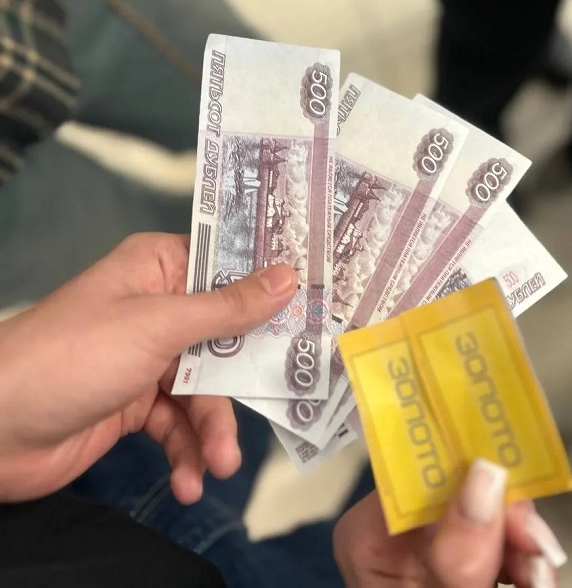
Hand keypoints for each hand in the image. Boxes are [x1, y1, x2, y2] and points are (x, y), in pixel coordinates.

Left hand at [0, 233, 295, 503]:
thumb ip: (227, 309)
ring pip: (206, 389)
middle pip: (226, 335)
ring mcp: (148, 358)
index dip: (270, 282)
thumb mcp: (159, 326)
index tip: (319, 297)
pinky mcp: (136, 405)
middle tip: (291, 394)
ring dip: (213, 430)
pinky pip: (178, 425)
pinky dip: (186, 453)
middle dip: (246, 376)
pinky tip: (188, 480)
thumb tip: (287, 277)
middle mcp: (158, 308)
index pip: (227, 265)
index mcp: (159, 268)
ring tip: (220, 465)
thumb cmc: (77, 354)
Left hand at [334, 459, 565, 587]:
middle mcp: (397, 540)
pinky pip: (500, 561)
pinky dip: (523, 572)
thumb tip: (486, 476)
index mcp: (369, 537)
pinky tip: (535, 580)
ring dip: (525, 553)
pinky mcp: (463, 577)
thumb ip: (456, 551)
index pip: (422, 479)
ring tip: (541, 574)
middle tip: (539, 554)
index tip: (513, 496)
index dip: (472, 480)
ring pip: (490, 532)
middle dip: (508, 525)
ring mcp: (431, 561)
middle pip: (463, 501)